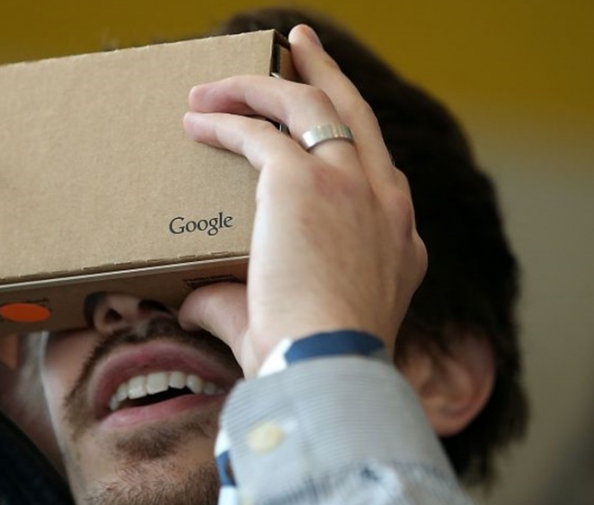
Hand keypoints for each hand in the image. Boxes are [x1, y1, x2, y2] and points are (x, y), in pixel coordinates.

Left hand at [177, 25, 426, 376]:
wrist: (325, 368)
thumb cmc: (309, 364)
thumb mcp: (293, 327)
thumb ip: (237, 303)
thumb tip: (193, 303)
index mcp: (400, 238)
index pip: (377, 171)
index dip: (345, 142)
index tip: (320, 128)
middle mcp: (386, 201)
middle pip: (355, 113)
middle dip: (326, 74)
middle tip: (300, 47)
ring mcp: (350, 184)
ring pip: (308, 106)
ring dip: (259, 87)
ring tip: (218, 82)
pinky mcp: (304, 180)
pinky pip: (258, 131)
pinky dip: (225, 120)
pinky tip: (194, 119)